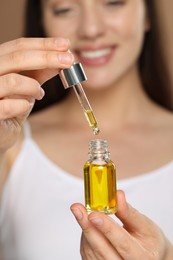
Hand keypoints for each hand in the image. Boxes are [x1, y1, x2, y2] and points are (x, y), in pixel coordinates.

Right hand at [0, 37, 73, 151]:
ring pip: (13, 81)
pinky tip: (25, 106)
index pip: (18, 46)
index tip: (65, 45)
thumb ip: (41, 71)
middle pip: (17, 57)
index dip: (43, 44)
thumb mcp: (27, 85)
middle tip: (69, 60)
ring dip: (33, 87)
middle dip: (47, 58)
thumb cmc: (11, 105)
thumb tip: (64, 56)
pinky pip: (9, 106)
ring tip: (39, 94)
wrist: (0, 131)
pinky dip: (23, 106)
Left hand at [71, 190, 172, 259]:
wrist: (146, 255)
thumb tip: (117, 195)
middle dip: (88, 227)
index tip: (94, 214)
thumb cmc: (148, 239)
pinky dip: (86, 234)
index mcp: (141, 257)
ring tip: (83, 211)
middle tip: (77, 208)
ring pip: (92, 250)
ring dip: (86, 228)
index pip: (122, 243)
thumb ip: (129, 212)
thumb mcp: (144, 225)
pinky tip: (88, 223)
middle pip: (102, 249)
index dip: (107, 228)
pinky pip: (87, 251)